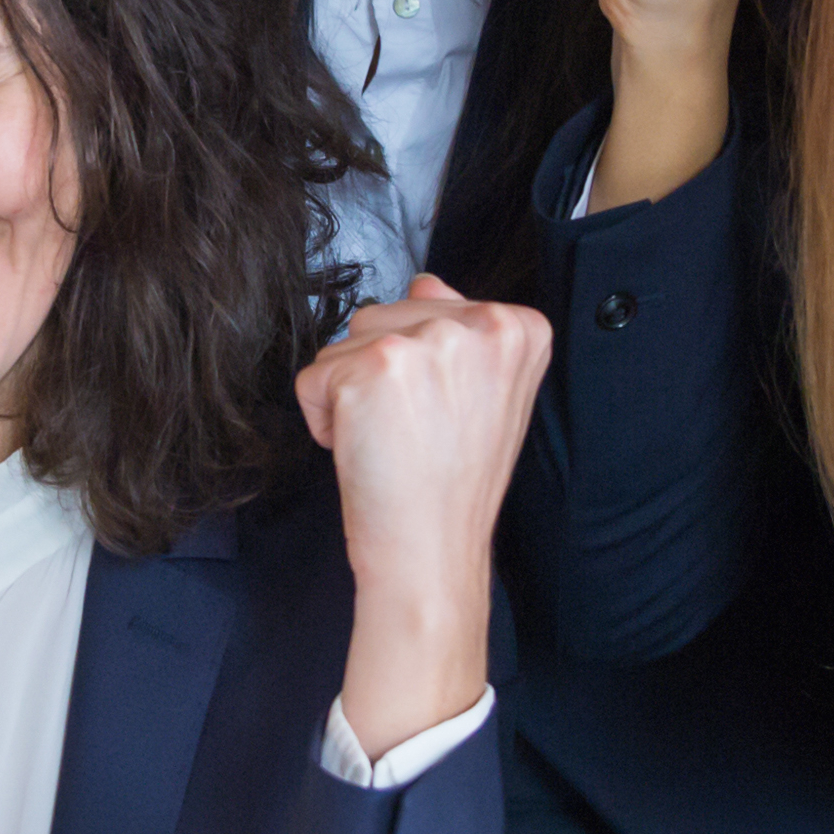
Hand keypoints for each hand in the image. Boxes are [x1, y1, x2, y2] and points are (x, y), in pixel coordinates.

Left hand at [296, 276, 552, 749]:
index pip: (433, 302)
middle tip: (414, 431)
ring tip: (392, 439)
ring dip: (350, 394)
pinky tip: (364, 449)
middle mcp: (482, 324)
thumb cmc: (453, 485)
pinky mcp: (374, 367)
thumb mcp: (484, 395)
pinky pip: (314, 377)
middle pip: (384, 315)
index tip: (443, 412)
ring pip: (345, 342)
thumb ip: (457, 330)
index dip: (421, 364)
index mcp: (520, 327)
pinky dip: (322, 418)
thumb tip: (425, 281)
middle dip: (380, 373)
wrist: (431, 551)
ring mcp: (428, 342)